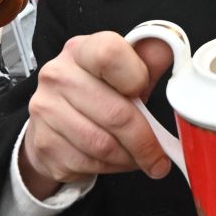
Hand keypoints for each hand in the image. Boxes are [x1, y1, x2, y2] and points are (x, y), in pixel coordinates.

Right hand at [16, 32, 177, 198]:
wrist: (53, 123)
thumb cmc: (95, 95)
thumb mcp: (123, 73)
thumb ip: (148, 61)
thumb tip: (171, 47)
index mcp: (81, 50)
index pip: (110, 54)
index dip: (136, 77)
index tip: (143, 91)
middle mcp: (58, 75)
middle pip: (115, 113)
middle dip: (144, 141)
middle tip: (158, 155)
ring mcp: (45, 109)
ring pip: (103, 145)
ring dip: (128, 157)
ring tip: (136, 156)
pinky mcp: (44, 143)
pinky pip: (88, 163)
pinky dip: (109, 168)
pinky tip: (113, 160)